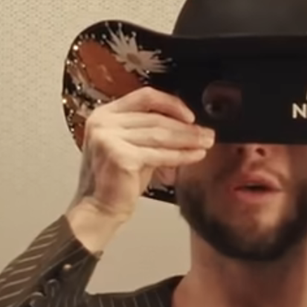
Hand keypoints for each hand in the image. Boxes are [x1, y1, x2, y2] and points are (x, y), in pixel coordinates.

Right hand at [66, 88, 213, 252]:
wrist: (99, 209)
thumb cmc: (116, 182)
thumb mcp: (132, 146)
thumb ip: (150, 131)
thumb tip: (188, 125)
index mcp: (105, 114)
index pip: (144, 97)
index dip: (171, 104)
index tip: (190, 116)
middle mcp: (104, 122)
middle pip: (155, 118)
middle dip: (185, 127)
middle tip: (207, 133)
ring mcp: (109, 138)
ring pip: (159, 135)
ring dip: (187, 140)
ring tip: (206, 143)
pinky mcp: (120, 156)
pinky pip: (159, 154)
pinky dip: (180, 156)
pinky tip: (195, 156)